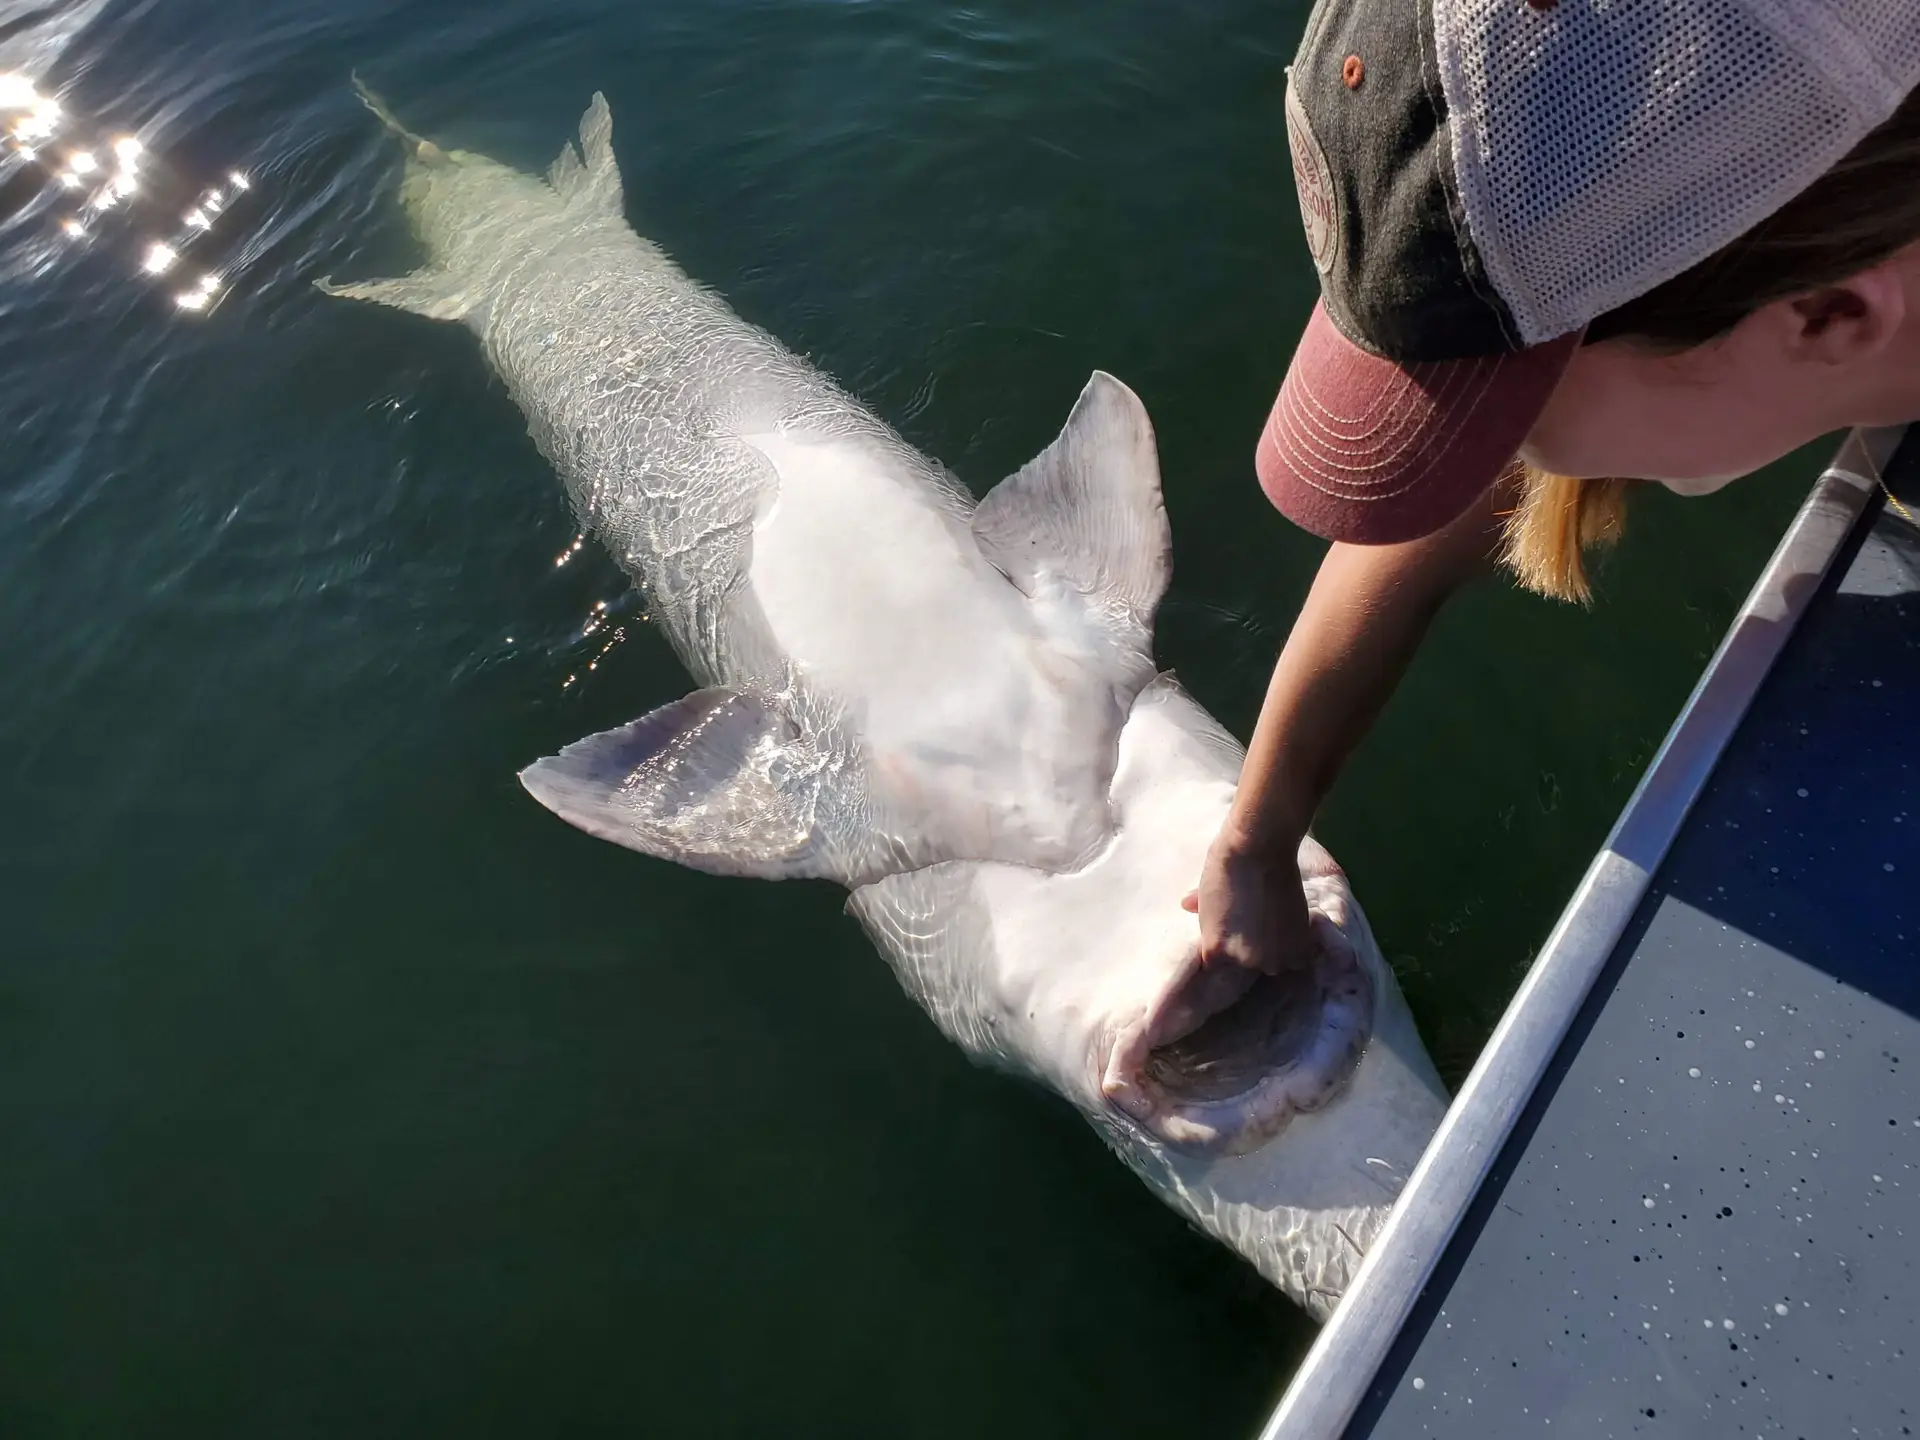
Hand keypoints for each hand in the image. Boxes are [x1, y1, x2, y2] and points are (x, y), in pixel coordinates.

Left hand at [1181, 832, 1317, 977]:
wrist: (1259, 850)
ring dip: (1277, 951)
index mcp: (1215, 950)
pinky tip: (1293, 928)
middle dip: (1251, 951)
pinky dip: (1299, 946)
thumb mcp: (1205, 892)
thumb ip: (1201, 910)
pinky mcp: (1299, 944)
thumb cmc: (1225, 866)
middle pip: (1247, 966)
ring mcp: (1273, 956)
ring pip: (1276, 964)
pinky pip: (1299, 957)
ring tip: (1276, 929)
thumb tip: (1188, 905)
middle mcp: (1244, 960)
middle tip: (1256, 928)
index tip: (1232, 938)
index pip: (1218, 965)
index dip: (1226, 950)